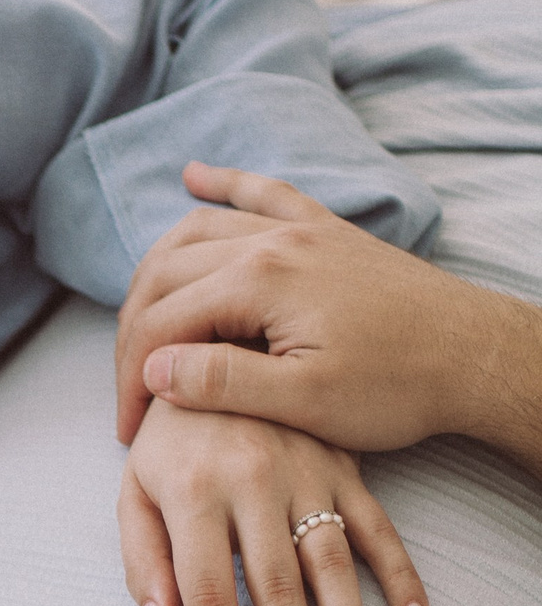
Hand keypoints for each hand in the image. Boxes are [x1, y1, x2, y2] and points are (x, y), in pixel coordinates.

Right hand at [115, 165, 490, 448]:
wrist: (477, 357)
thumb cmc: (398, 388)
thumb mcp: (304, 402)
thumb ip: (221, 382)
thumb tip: (154, 370)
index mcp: (260, 280)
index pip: (161, 321)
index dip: (132, 378)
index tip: (129, 429)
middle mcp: (272, 239)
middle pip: (165, 273)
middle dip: (133, 334)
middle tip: (129, 392)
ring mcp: (301, 229)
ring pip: (198, 230)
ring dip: (156, 272)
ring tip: (137, 325)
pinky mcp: (327, 232)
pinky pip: (263, 193)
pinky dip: (223, 183)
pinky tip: (193, 176)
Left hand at [119, 399, 430, 605]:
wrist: (213, 351)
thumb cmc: (167, 439)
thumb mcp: (134, 489)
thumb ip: (142, 560)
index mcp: (193, 492)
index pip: (208, 597)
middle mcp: (254, 482)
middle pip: (279, 592)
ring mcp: (307, 473)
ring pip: (334, 567)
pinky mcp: (344, 466)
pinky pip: (379, 529)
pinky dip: (402, 578)